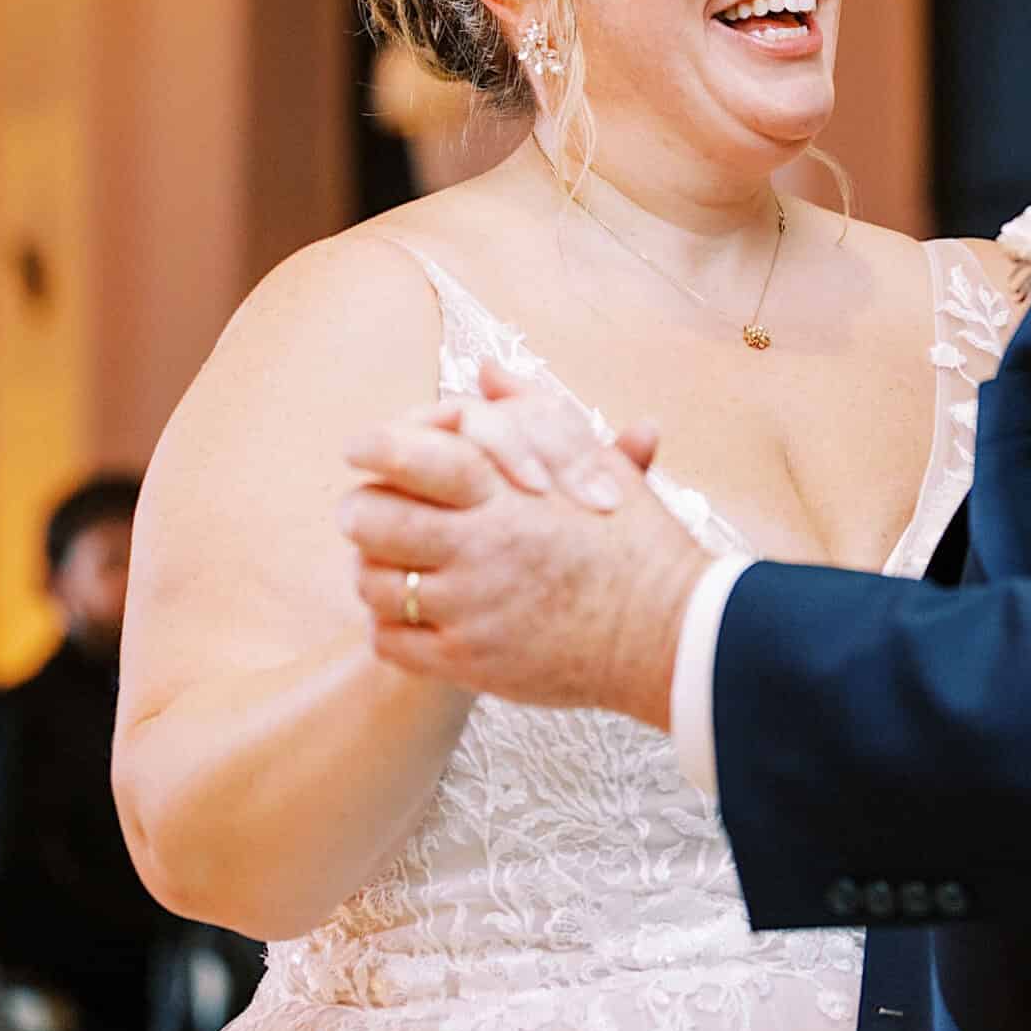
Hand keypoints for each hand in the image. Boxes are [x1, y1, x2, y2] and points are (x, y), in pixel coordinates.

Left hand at [339, 384, 704, 728]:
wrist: (670, 630)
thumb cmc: (635, 541)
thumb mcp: (590, 460)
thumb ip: (531, 408)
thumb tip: (485, 370)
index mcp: (505, 491)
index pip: (406, 456)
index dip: (372, 448)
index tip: (362, 450)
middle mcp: (479, 546)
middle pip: (369, 520)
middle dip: (361, 512)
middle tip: (369, 514)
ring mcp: (469, 607)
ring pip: (372, 583)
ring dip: (374, 570)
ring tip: (397, 565)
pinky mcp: (469, 660)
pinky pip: (389, 641)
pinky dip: (389, 625)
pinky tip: (414, 613)